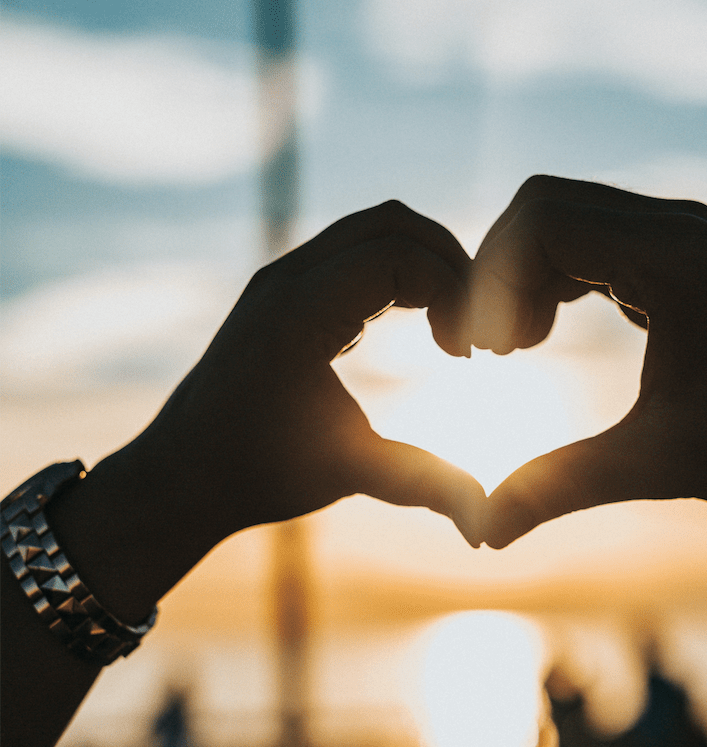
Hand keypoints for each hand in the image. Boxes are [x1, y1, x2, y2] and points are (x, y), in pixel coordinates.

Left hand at [52, 201, 486, 618]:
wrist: (181, 475)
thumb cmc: (256, 475)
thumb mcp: (346, 475)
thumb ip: (421, 485)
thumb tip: (486, 523)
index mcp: (299, 313)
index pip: (400, 255)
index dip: (453, 292)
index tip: (468, 354)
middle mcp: (287, 279)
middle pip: (393, 224)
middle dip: (450, 264)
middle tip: (474, 327)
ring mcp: (282, 278)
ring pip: (374, 229)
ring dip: (425, 264)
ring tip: (451, 327)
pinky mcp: (285, 289)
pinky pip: (354, 252)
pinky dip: (399, 272)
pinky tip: (416, 327)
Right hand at [466, 176, 706, 547]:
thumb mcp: (660, 462)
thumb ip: (562, 486)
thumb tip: (484, 532)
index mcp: (671, 258)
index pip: (542, 220)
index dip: (493, 280)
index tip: (488, 353)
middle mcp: (674, 228)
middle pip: (545, 208)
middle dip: (501, 273)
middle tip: (494, 351)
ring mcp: (681, 237)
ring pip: (568, 220)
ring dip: (527, 275)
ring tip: (517, 348)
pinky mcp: (683, 258)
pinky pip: (596, 242)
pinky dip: (557, 278)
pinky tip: (548, 334)